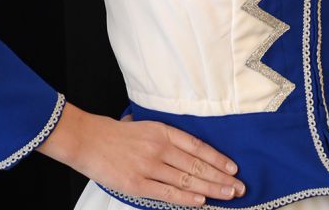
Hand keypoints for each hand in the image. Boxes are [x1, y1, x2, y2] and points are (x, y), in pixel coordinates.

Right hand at [39, 102, 245, 205]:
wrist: (89, 140)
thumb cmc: (118, 134)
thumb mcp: (146, 126)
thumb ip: (167, 137)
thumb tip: (190, 148)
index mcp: (163, 131)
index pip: (198, 146)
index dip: (217, 158)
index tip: (234, 167)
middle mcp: (159, 147)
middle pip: (197, 165)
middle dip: (221, 177)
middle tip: (239, 186)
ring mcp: (148, 166)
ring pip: (186, 179)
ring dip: (210, 189)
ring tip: (228, 195)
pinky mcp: (137, 184)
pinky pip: (166, 193)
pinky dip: (186, 198)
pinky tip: (201, 201)